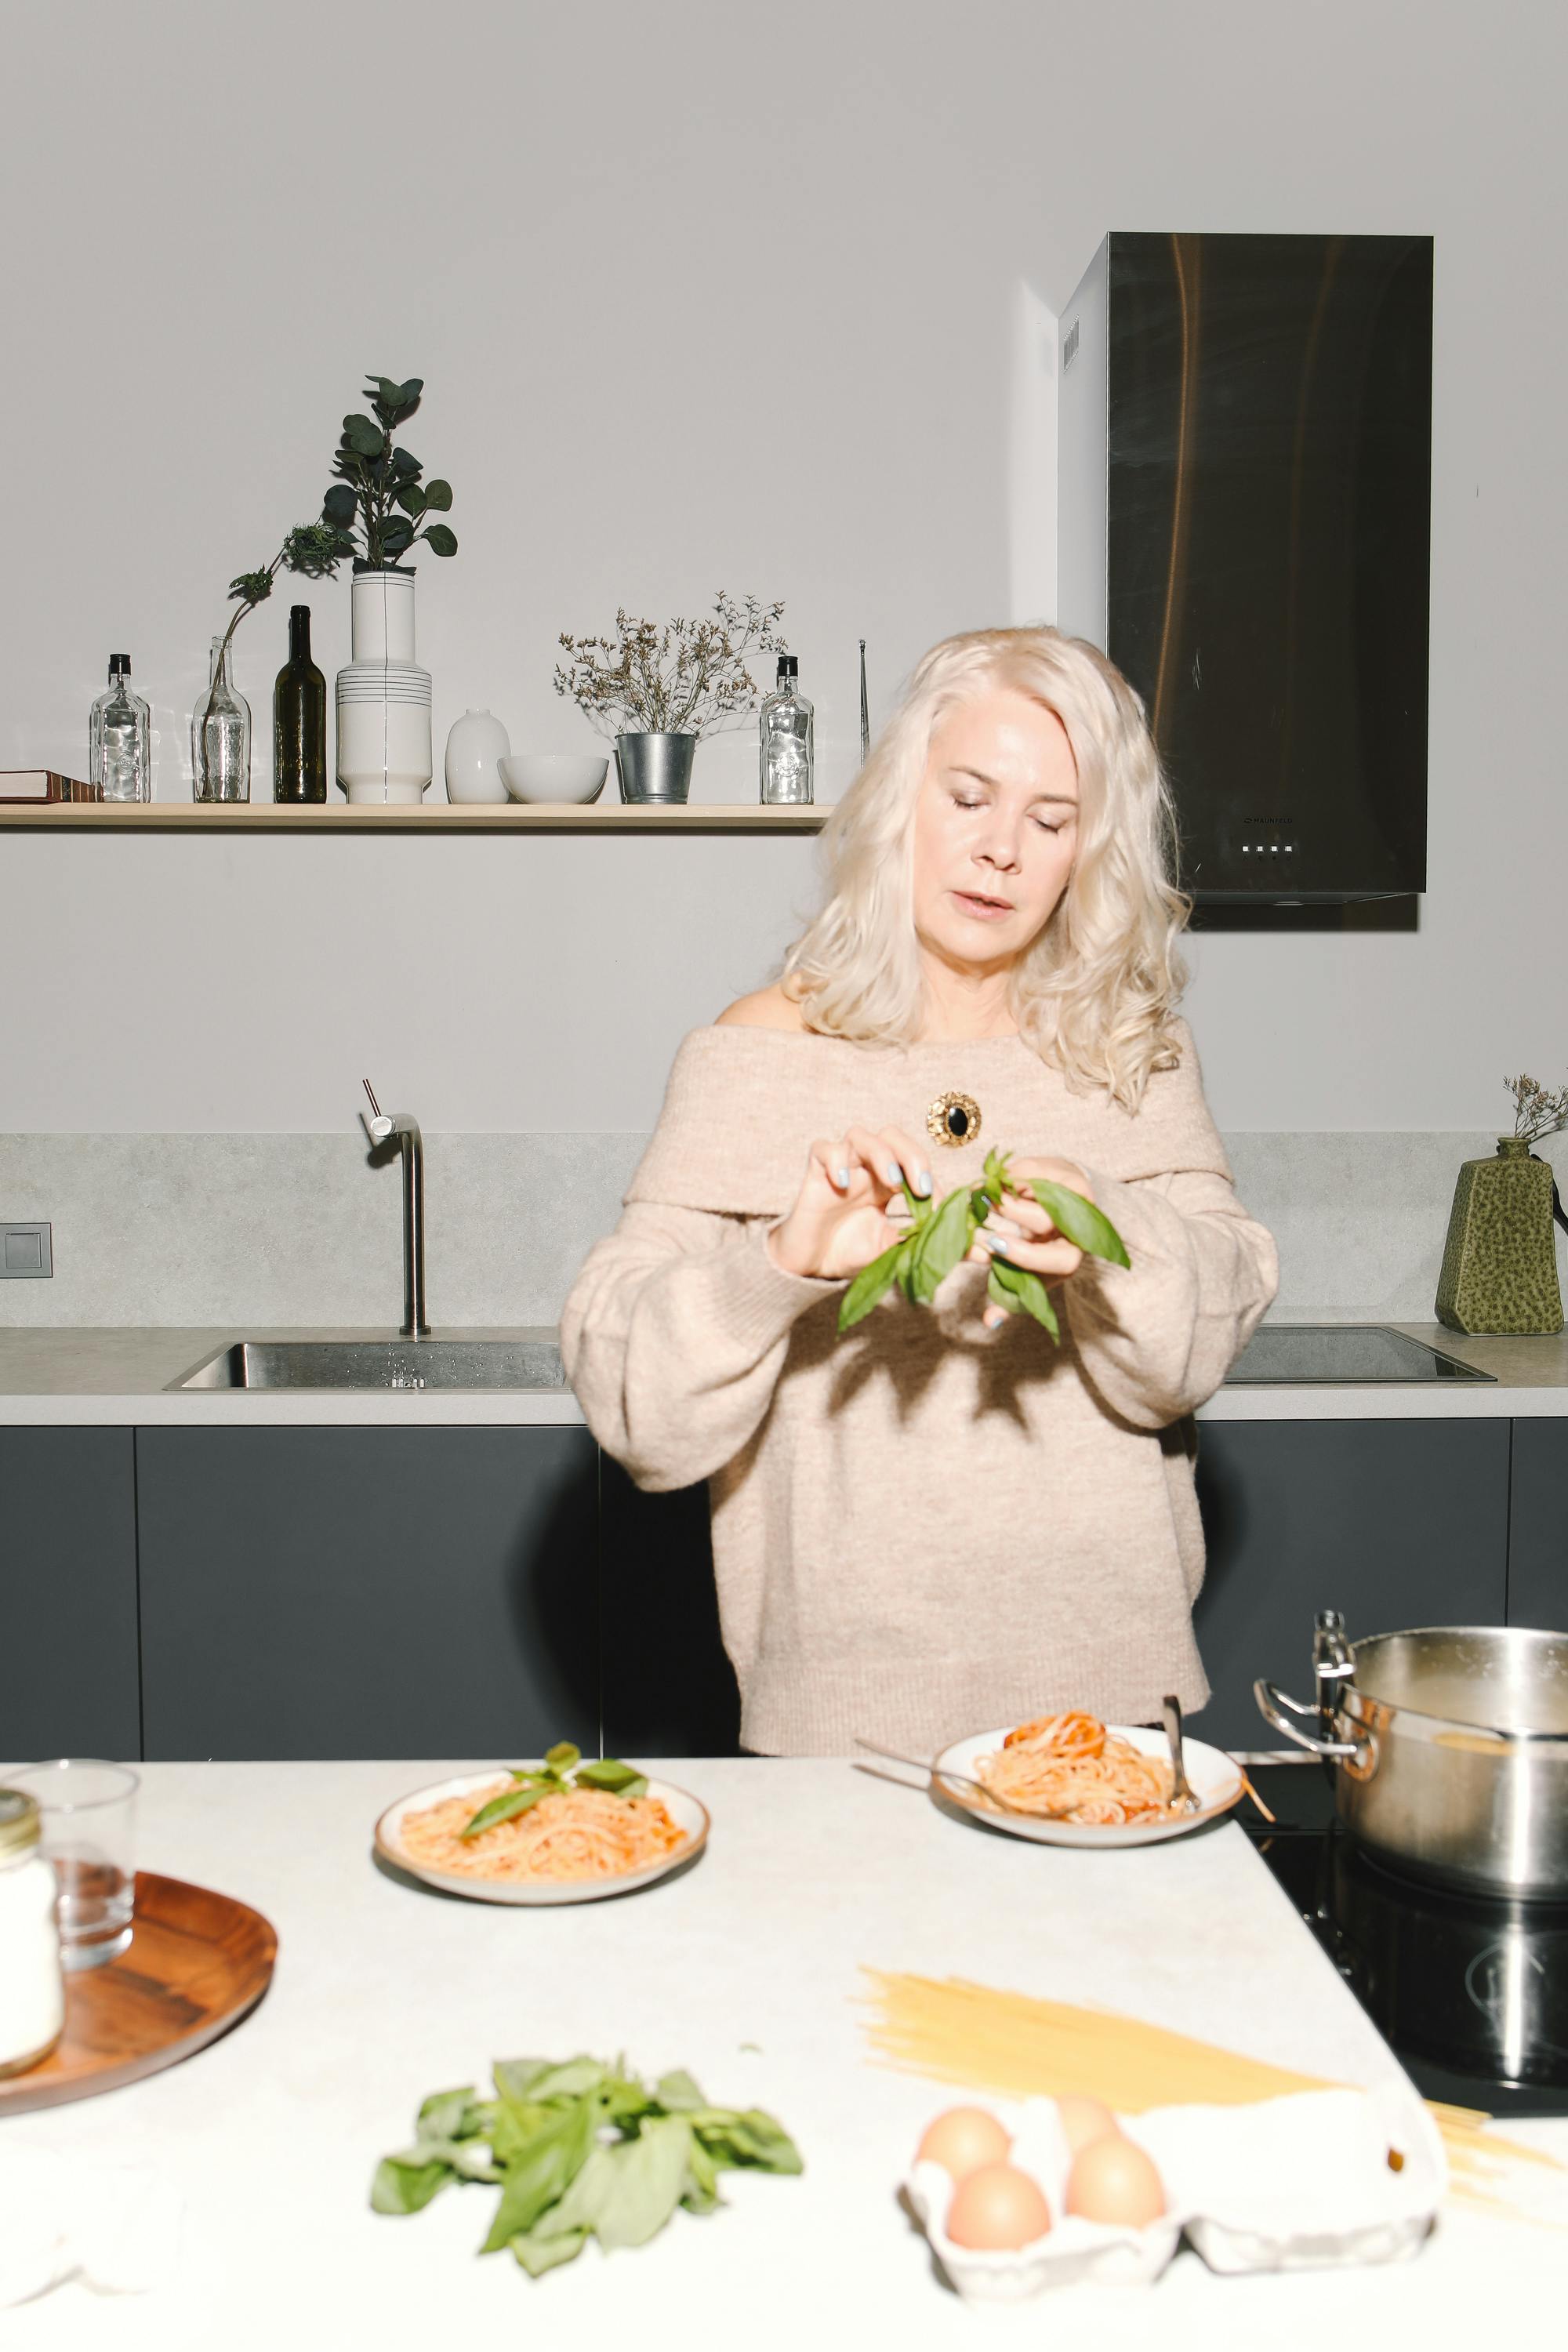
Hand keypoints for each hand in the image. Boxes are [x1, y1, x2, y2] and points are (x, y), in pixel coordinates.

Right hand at [767, 1124, 933, 1281]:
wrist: (810, 1268)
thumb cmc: (849, 1252)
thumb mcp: (895, 1249)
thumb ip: (930, 1244)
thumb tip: (980, 1252)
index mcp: (888, 1182)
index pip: (915, 1164)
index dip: (933, 1182)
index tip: (943, 1212)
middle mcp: (866, 1168)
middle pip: (892, 1136)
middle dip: (912, 1156)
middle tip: (923, 1187)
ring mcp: (841, 1167)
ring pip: (860, 1135)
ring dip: (881, 1154)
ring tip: (893, 1182)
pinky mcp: (814, 1173)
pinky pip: (823, 1149)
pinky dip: (836, 1160)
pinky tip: (843, 1182)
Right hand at [966, 1155, 1091, 1330]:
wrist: (1072, 1207)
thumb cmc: (1045, 1247)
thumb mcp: (1032, 1274)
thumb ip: (1011, 1295)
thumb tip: (988, 1321)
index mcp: (1069, 1259)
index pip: (1059, 1260)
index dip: (1025, 1254)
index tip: (994, 1245)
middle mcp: (1077, 1229)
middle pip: (1043, 1220)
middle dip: (1007, 1213)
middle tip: (981, 1208)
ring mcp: (1075, 1199)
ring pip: (1038, 1192)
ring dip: (1006, 1192)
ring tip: (984, 1193)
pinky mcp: (1066, 1173)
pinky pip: (1035, 1170)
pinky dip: (1010, 1175)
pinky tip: (995, 1181)